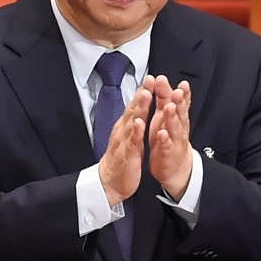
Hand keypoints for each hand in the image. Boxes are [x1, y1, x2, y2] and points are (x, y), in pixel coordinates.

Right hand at [98, 87, 149, 206]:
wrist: (109, 182)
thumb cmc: (121, 159)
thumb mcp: (128, 137)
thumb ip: (133, 121)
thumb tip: (139, 106)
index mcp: (126, 126)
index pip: (135, 105)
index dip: (143, 91)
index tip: (152, 78)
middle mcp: (123, 130)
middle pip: (133, 109)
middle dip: (142, 93)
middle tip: (150, 80)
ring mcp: (124, 141)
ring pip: (132, 121)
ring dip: (139, 107)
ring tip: (146, 95)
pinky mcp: (126, 154)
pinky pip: (131, 142)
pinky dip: (135, 132)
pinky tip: (139, 124)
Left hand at [146, 75, 192, 199]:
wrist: (174, 166)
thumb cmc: (168, 138)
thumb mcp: (166, 116)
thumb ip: (165, 98)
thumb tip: (161, 79)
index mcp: (176, 117)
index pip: (181, 102)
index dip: (183, 93)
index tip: (183, 84)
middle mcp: (178, 127)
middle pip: (180, 112)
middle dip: (179, 102)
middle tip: (177, 92)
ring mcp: (174, 140)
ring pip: (175, 127)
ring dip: (172, 117)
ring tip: (170, 107)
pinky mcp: (167, 153)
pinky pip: (166, 145)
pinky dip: (164, 139)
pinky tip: (162, 133)